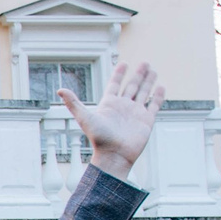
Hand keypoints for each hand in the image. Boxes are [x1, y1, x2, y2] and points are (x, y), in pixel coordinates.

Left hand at [57, 60, 166, 179]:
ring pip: (144, 93)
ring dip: (148, 82)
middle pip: (132, 86)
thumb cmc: (99, 140)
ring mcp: (135, 113)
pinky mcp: (146, 121)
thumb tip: (60, 90)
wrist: (114, 156)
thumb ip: (74, 103)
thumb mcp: (85, 118)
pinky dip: (158, 96)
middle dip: (138, 75)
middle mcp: (123, 107)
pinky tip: (161, 87)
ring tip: (152, 70)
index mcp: (109, 104)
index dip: (119, 74)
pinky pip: (154, 105)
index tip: (124, 63)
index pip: (115, 85)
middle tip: (145, 63)